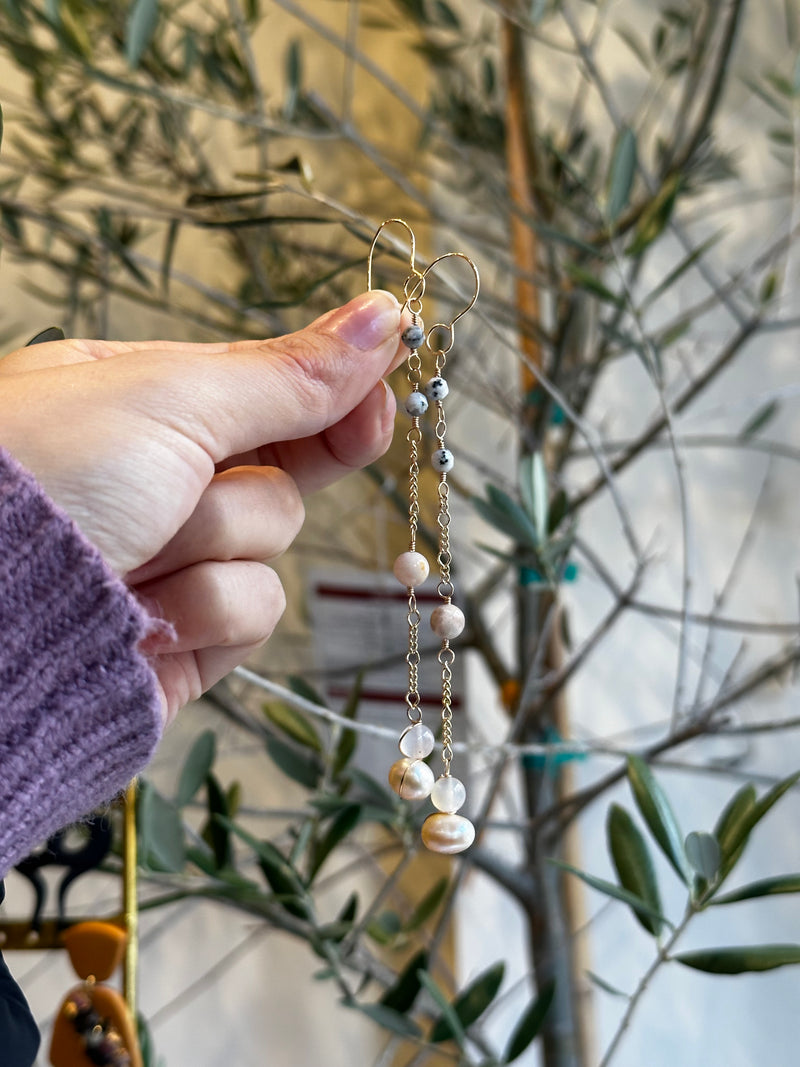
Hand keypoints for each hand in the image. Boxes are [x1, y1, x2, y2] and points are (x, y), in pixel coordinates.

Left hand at [0, 290, 406, 718]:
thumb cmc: (43, 480)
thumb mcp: (170, 399)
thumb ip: (288, 374)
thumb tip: (383, 316)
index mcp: (140, 404)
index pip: (266, 392)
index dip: (330, 397)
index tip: (379, 397)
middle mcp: (157, 483)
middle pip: (281, 475)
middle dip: (246, 486)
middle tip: (214, 482)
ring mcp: (170, 563)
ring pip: (271, 547)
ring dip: (213, 549)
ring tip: (131, 558)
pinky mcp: (184, 637)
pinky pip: (254, 613)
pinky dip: (206, 612)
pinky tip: (145, 616)